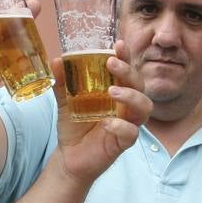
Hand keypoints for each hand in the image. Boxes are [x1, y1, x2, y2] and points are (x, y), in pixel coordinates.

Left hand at [50, 46, 151, 183]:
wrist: (69, 157)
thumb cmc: (74, 126)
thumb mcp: (64, 101)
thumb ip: (62, 82)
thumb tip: (56, 61)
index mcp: (115, 90)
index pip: (126, 70)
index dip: (126, 57)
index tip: (118, 45)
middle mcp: (125, 105)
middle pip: (139, 85)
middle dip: (128, 72)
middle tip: (111, 64)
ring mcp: (127, 123)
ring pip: (145, 107)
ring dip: (131, 96)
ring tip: (112, 91)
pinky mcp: (123, 142)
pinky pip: (132, 133)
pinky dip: (121, 126)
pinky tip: (106, 122)